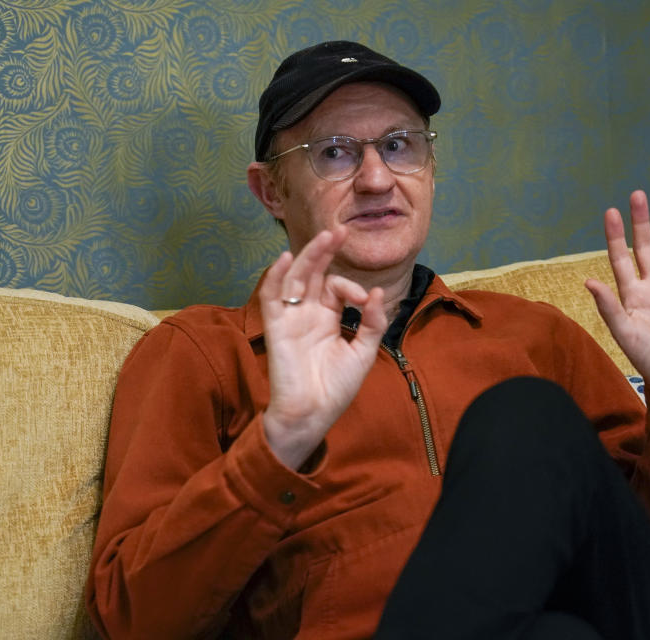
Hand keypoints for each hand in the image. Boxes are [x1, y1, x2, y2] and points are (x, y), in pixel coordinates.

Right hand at [259, 227, 387, 469]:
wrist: (313, 415)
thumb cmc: (336, 389)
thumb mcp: (363, 353)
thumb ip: (371, 323)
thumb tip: (377, 293)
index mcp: (327, 318)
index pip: (336, 288)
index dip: (351, 287)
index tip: (363, 301)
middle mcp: (307, 313)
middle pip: (313, 273)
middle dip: (326, 252)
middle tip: (340, 231)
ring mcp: (291, 318)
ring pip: (296, 278)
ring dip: (308, 256)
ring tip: (325, 237)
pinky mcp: (276, 327)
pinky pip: (272, 297)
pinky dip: (275, 277)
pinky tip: (284, 259)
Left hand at [585, 190, 649, 405]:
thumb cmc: (649, 359)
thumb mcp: (625, 333)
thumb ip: (609, 307)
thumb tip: (589, 281)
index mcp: (631, 295)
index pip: (620, 258)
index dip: (615, 236)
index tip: (610, 212)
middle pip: (643, 248)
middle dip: (639, 222)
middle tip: (636, 195)